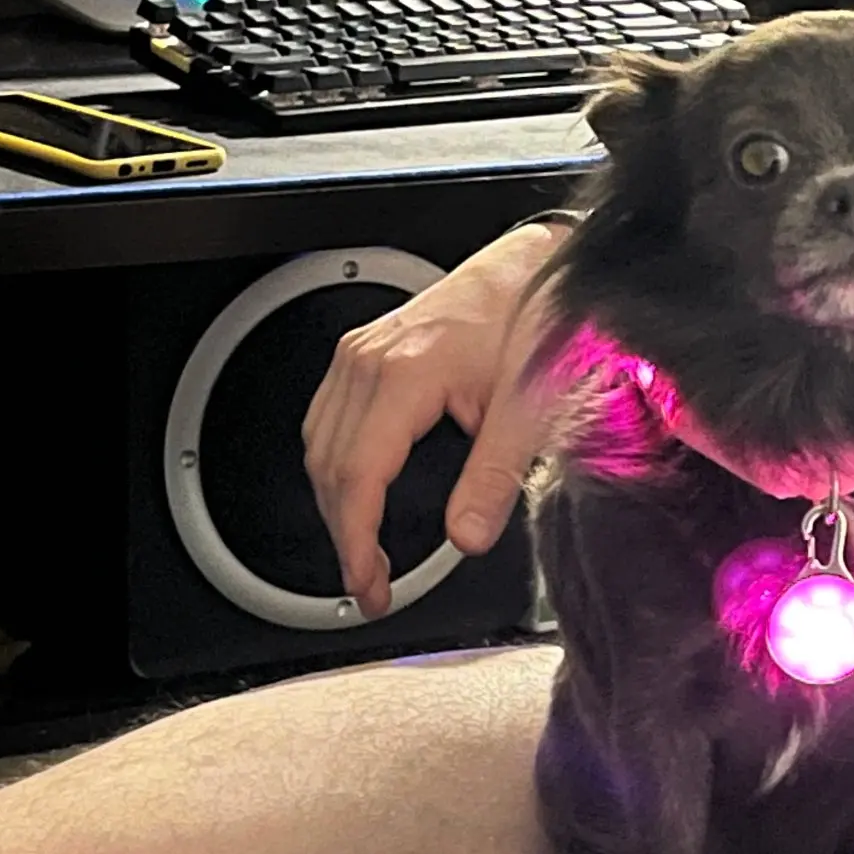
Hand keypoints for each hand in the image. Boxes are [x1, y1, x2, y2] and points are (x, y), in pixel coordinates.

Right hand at [302, 220, 567, 617]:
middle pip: (328, 467)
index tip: (368, 586)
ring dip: (334, 504)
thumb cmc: (534, 320)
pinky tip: (356, 494)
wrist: (534, 266)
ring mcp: (361, 352)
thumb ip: (495, 477)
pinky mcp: (366, 352)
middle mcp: (368, 361)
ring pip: (318, 445)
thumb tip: (468, 537)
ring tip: (363, 552)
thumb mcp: (527, 408)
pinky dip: (334, 467)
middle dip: (343, 535)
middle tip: (369, 585)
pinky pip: (327, 420)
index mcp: (403, 375)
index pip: (356, 477)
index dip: (356, 543)